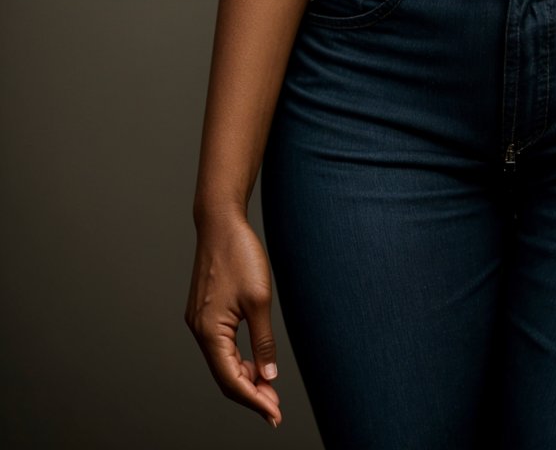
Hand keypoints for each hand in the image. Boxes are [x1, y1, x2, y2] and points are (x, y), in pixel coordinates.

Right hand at [185, 211, 281, 428]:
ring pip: (221, 363)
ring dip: (244, 378)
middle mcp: (198, 330)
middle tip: (275, 408)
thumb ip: (263, 341)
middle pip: (224, 376)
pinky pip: (220, 347)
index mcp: (209, 331)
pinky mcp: (204, 313)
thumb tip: (269, 375)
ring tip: (269, 389)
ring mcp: (199, 322)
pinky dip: (237, 360)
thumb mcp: (260, 300)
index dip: (254, 400)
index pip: (231, 380)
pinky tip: (255, 363)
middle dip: (250, 394)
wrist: (220, 223)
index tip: (275, 414)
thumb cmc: (239, 255)